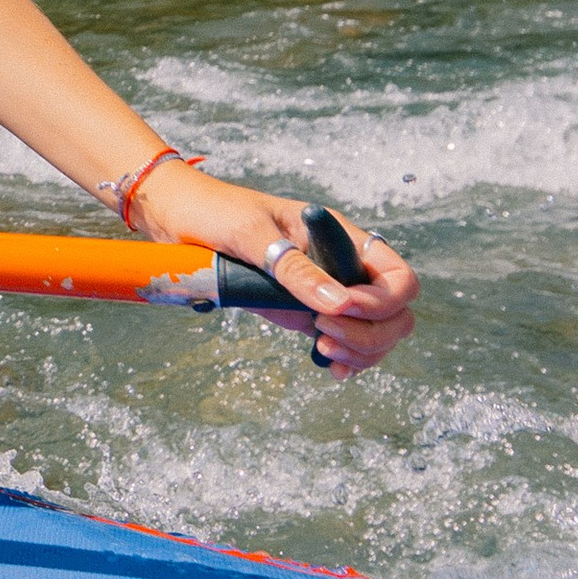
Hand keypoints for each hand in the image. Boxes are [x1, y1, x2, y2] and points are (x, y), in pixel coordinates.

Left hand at [133, 160, 418, 375]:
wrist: (179, 220)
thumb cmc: (215, 212)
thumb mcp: (252, 234)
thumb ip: (294, 268)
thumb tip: (338, 305)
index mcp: (340, 237)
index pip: (398, 276)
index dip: (383, 301)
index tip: (341, 307)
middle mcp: (342, 266)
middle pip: (396, 311)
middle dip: (373, 332)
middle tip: (324, 334)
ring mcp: (326, 292)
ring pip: (377, 332)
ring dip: (362, 350)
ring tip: (324, 351)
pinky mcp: (305, 313)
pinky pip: (345, 342)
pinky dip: (348, 359)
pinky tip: (330, 366)